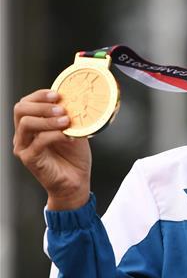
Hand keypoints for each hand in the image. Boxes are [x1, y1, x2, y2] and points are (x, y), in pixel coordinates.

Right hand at [13, 89, 91, 208]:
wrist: (76, 182)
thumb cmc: (74, 158)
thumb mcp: (74, 131)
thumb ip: (70, 117)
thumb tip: (74, 101)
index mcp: (32, 125)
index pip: (26, 103)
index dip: (40, 95)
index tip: (57, 95)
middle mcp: (23, 135)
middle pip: (20, 109)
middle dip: (42, 105)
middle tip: (61, 108)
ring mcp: (24, 147)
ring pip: (25, 123)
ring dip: (47, 119)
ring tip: (66, 121)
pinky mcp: (29, 159)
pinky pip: (37, 142)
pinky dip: (53, 135)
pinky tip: (67, 136)